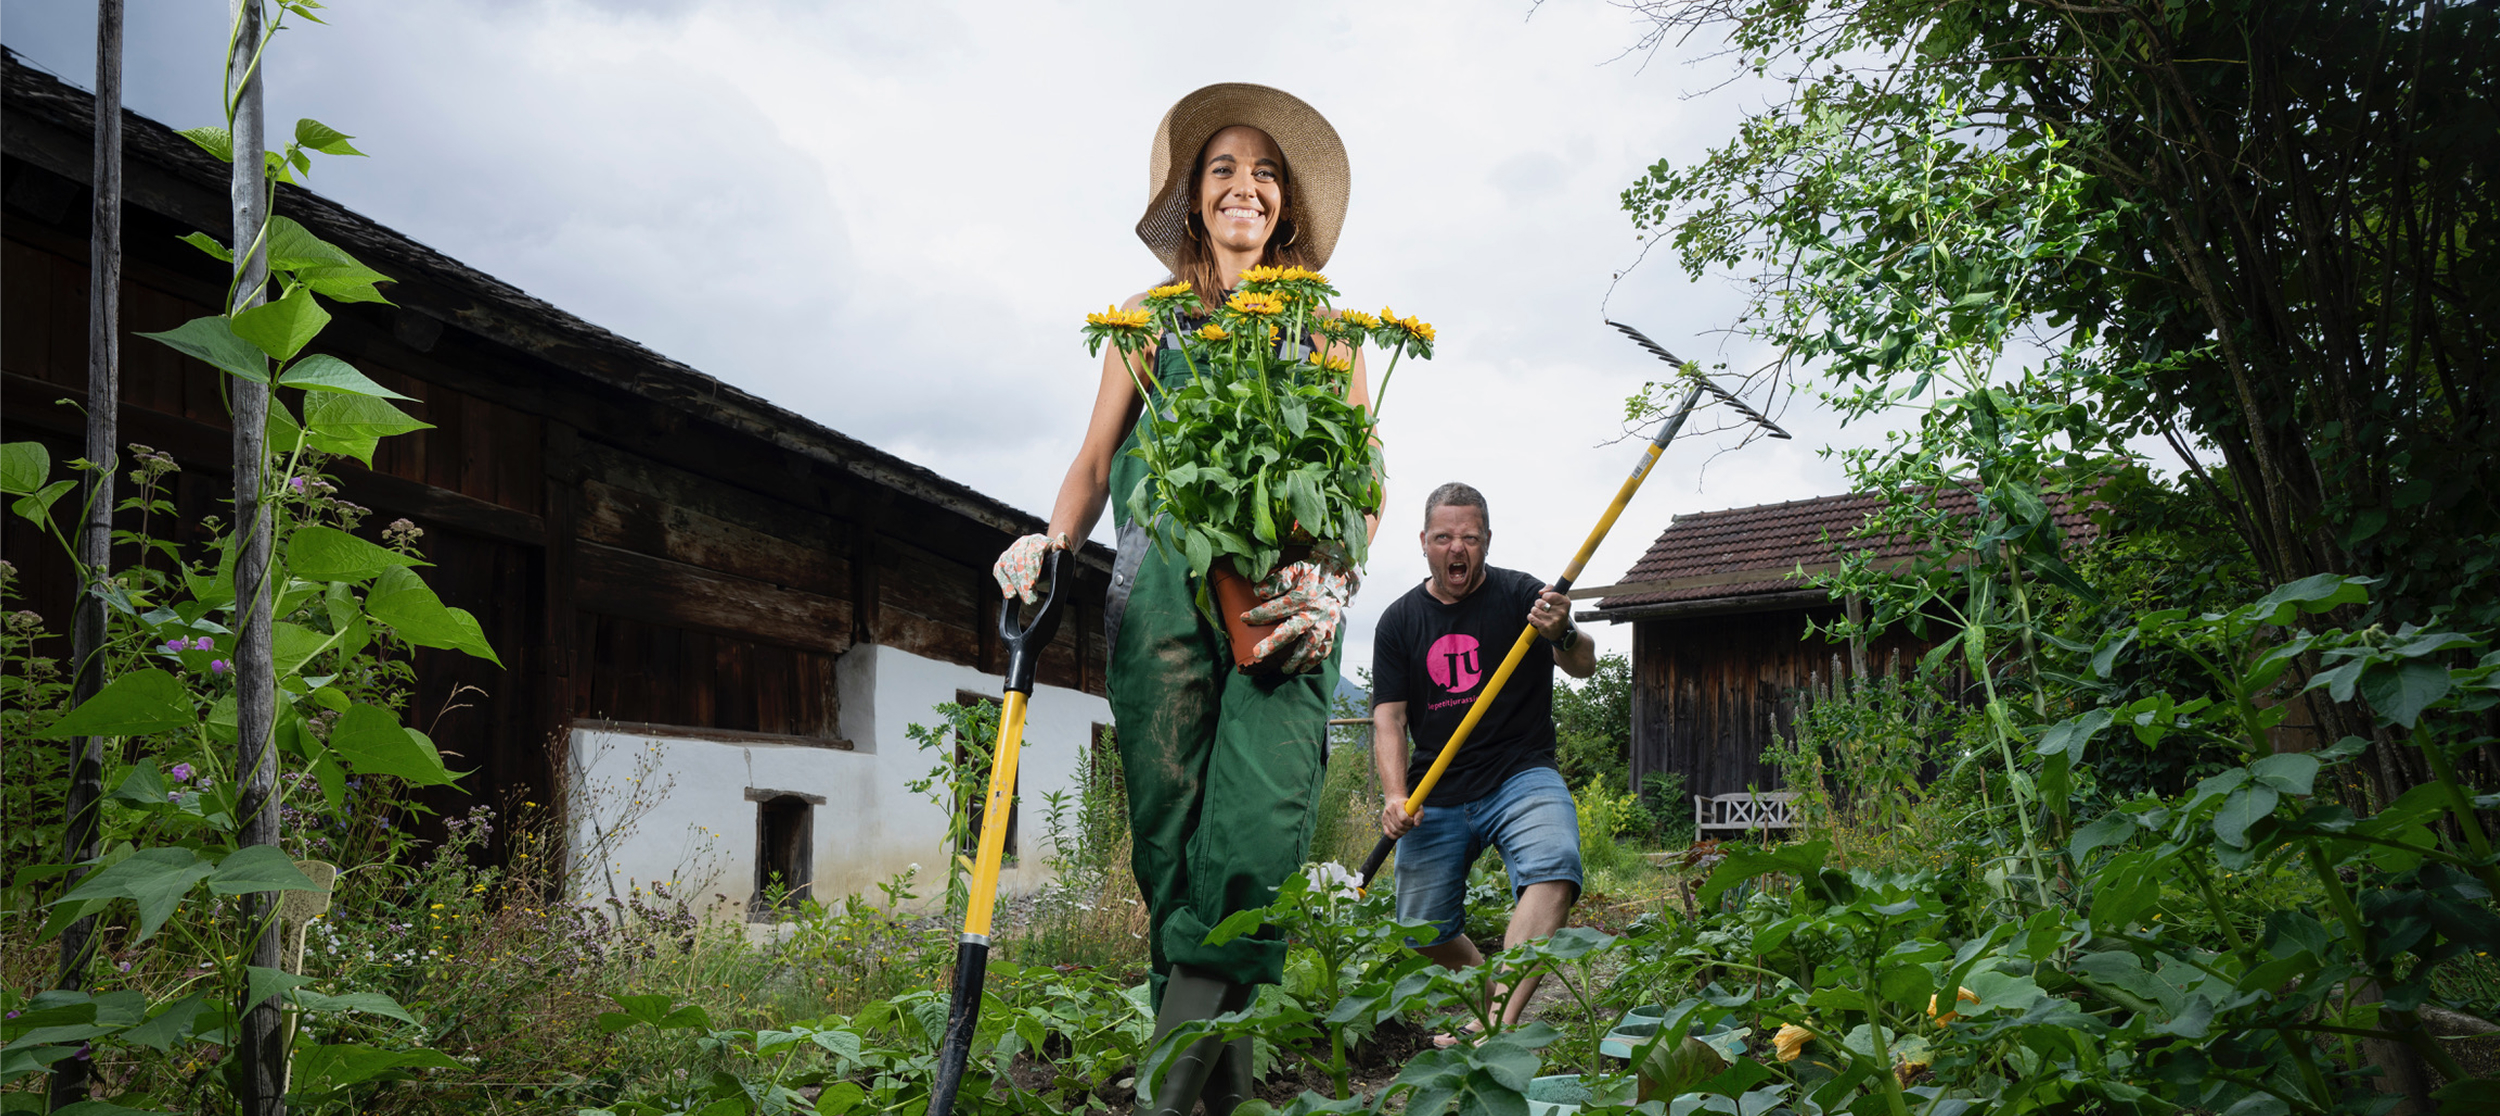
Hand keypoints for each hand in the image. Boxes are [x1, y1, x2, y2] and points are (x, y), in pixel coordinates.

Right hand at [992, 533, 1066, 603]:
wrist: (1048, 556)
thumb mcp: (1064, 552)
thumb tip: (1063, 538)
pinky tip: (1010, 595)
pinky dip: (1004, 583)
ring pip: (1008, 566)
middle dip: (1023, 581)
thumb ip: (1064, 547)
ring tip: (1025, 599)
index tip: (1032, 585)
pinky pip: (999, 571)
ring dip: (1016, 584)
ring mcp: (1012, 551)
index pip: (1032, 553)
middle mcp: (1022, 543)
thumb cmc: (1056, 557)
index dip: (1031, 569)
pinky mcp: (1004, 560)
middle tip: (1030, 599)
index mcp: (1037, 540)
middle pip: (1019, 561)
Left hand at [1241, 554, 1360, 673]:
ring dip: (1297, 658)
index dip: (1260, 613)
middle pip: (1294, 629)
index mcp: (1305, 594)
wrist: (1338, 575)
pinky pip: (1325, 648)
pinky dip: (1314, 660)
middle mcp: (1316, 611)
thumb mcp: (1295, 569)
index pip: (1280, 606)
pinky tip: (1302, 668)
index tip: (1243, 618)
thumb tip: (1259, 591)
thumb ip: (1278, 579)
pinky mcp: (1332, 629)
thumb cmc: (1311, 572)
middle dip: (1275, 642)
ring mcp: (1326, 622)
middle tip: (1258, 654)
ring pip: (1311, 644)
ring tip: (1283, 669)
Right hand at [1380, 795, 1419, 837]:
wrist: (1395, 800)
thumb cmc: (1408, 805)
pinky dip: (1395, 836)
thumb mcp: (1416, 806)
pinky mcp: (1383, 822)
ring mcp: (1385, 816)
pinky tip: (1400, 833)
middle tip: (1410, 824)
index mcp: (1397, 804)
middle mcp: (1389, 810)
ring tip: (1405, 827)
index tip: (1412, 819)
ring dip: (1403, 832)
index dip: (1410, 822)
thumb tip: (1416, 825)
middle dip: (1407, 828)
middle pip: (1399, 826)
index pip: (1403, 818)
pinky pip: (1388, 833)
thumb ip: (1419, 815)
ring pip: (1394, 831)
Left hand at [1529, 586, 1573, 644]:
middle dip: (1538, 603)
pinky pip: (1531, 617)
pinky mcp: (1546, 627)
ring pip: (1534, 610)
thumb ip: (1550, 588)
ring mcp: (1553, 621)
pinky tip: (1536, 618)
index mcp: (1565, 603)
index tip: (1546, 599)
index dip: (1544, 596)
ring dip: (1534, 610)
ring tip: (1540, 613)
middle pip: (1540, 602)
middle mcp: (1561, 612)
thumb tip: (1541, 592)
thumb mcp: (1559, 597)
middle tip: (1543, 607)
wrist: (1560, 629)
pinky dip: (1531, 617)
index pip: (1548, 595)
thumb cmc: (1558, 610)